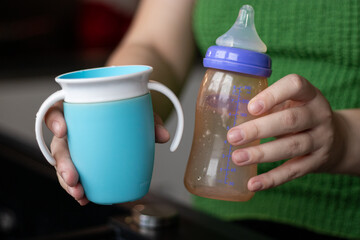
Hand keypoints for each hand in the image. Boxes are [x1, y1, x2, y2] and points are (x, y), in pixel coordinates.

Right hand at [45, 101, 169, 205]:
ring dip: (67, 181)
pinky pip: (75, 174)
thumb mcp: (138, 110)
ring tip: (79, 194)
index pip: (56, 110)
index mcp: (77, 110)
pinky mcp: (82, 160)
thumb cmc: (126, 109)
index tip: (63, 130)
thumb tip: (163, 136)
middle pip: (58, 145)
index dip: (54, 120)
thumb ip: (149, 120)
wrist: (129, 115)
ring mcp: (75, 146)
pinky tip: (84, 198)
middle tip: (73, 178)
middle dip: (62, 163)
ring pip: (62, 164)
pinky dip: (78, 187)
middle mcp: (71, 129)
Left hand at [227, 74, 345, 191]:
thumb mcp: (289, 103)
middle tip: (233, 136)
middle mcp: (319, 115)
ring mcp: (321, 140)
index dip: (272, 95)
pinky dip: (272, 179)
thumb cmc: (300, 116)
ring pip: (291, 147)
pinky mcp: (317, 162)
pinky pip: (293, 172)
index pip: (295, 86)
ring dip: (262, 154)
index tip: (250, 107)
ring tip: (237, 157)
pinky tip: (253, 183)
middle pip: (290, 121)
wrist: (337, 139)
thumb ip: (264, 106)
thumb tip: (219, 110)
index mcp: (309, 95)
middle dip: (258, 129)